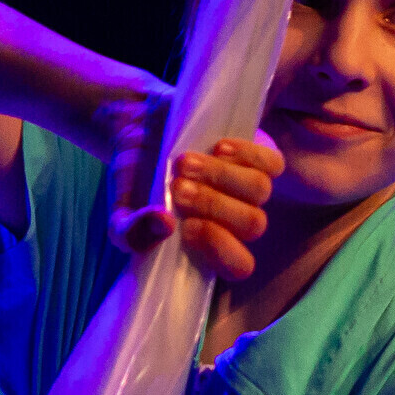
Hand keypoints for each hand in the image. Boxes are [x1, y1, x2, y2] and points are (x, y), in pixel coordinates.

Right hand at [110, 133, 283, 282]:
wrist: (139, 129)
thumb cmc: (136, 181)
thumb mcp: (121, 211)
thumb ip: (132, 232)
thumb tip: (164, 225)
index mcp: (211, 246)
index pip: (239, 265)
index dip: (221, 248)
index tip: (185, 227)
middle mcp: (237, 220)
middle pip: (253, 225)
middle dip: (213, 206)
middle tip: (177, 187)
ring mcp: (250, 188)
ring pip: (260, 191)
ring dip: (221, 177)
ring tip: (183, 162)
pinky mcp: (259, 155)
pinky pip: (272, 162)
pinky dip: (246, 155)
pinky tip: (217, 147)